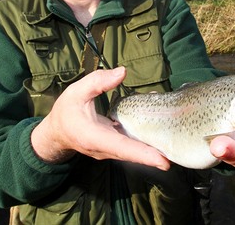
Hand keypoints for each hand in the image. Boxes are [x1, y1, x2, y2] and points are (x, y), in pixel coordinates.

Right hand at [31, 67, 169, 169]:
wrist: (56, 132)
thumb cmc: (65, 111)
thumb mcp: (76, 91)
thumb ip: (98, 81)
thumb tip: (122, 72)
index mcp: (95, 137)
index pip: (123, 148)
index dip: (143, 154)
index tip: (163, 161)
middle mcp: (104, 149)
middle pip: (134, 154)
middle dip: (156, 156)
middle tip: (178, 155)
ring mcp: (110, 151)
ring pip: (134, 153)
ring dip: (153, 150)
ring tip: (174, 143)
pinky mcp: (114, 148)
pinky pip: (132, 148)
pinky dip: (146, 144)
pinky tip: (160, 132)